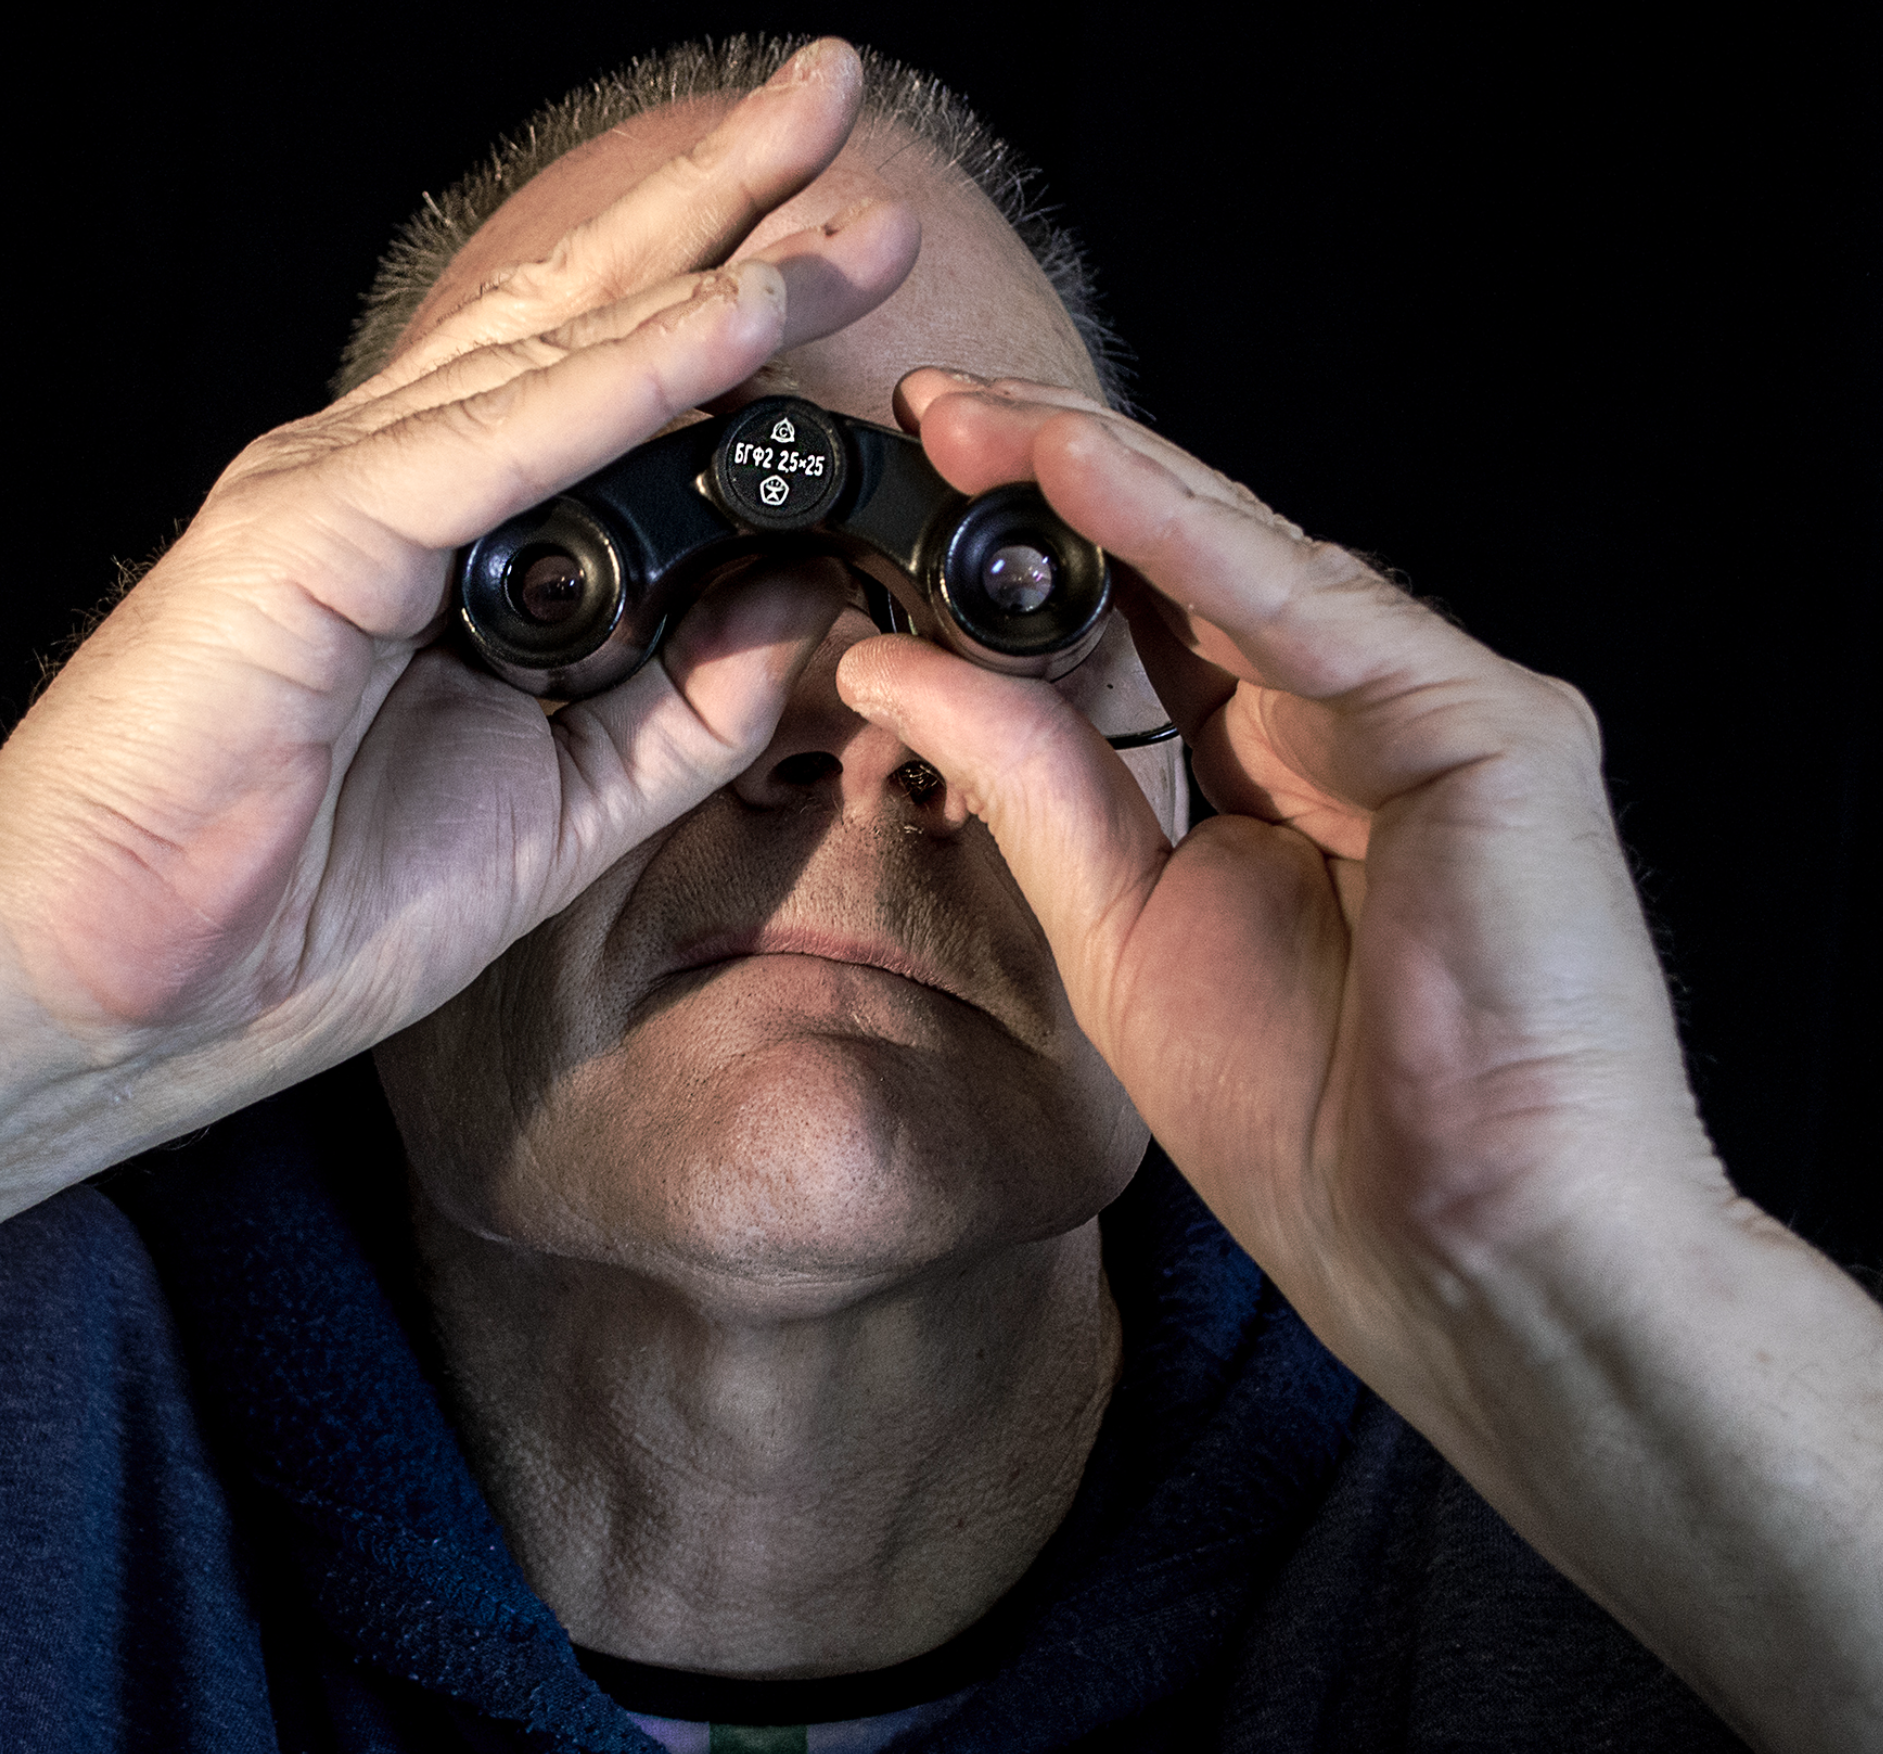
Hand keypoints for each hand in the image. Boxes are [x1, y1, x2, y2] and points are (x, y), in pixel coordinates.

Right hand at [0, 40, 923, 1657]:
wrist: (107, 992)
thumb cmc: (292, 912)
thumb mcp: (556, 811)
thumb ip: (683, 713)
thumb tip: (803, 606)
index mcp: (442, 550)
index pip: (605, 397)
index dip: (726, 322)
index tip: (848, 270)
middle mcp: (394, 488)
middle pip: (588, 318)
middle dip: (727, 209)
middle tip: (840, 98)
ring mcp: (344, 494)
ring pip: (558, 346)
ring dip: (708, 257)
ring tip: (834, 172)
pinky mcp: (311, 532)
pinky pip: (503, 437)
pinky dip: (630, 376)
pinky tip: (737, 317)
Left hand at [838, 373, 1881, 1750]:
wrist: (1451, 1246)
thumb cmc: (1309, 1118)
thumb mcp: (1116, 926)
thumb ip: (1022, 781)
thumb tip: (885, 664)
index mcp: (1270, 774)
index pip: (1139, 627)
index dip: (1027, 556)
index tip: (909, 490)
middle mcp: (1351, 722)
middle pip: (1185, 569)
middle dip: (1052, 483)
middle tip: (924, 407)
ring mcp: (1428, 713)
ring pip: (1242, 560)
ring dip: (1100, 476)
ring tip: (971, 412)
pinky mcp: (1490, 726)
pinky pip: (1308, 609)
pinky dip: (1188, 533)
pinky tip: (1077, 466)